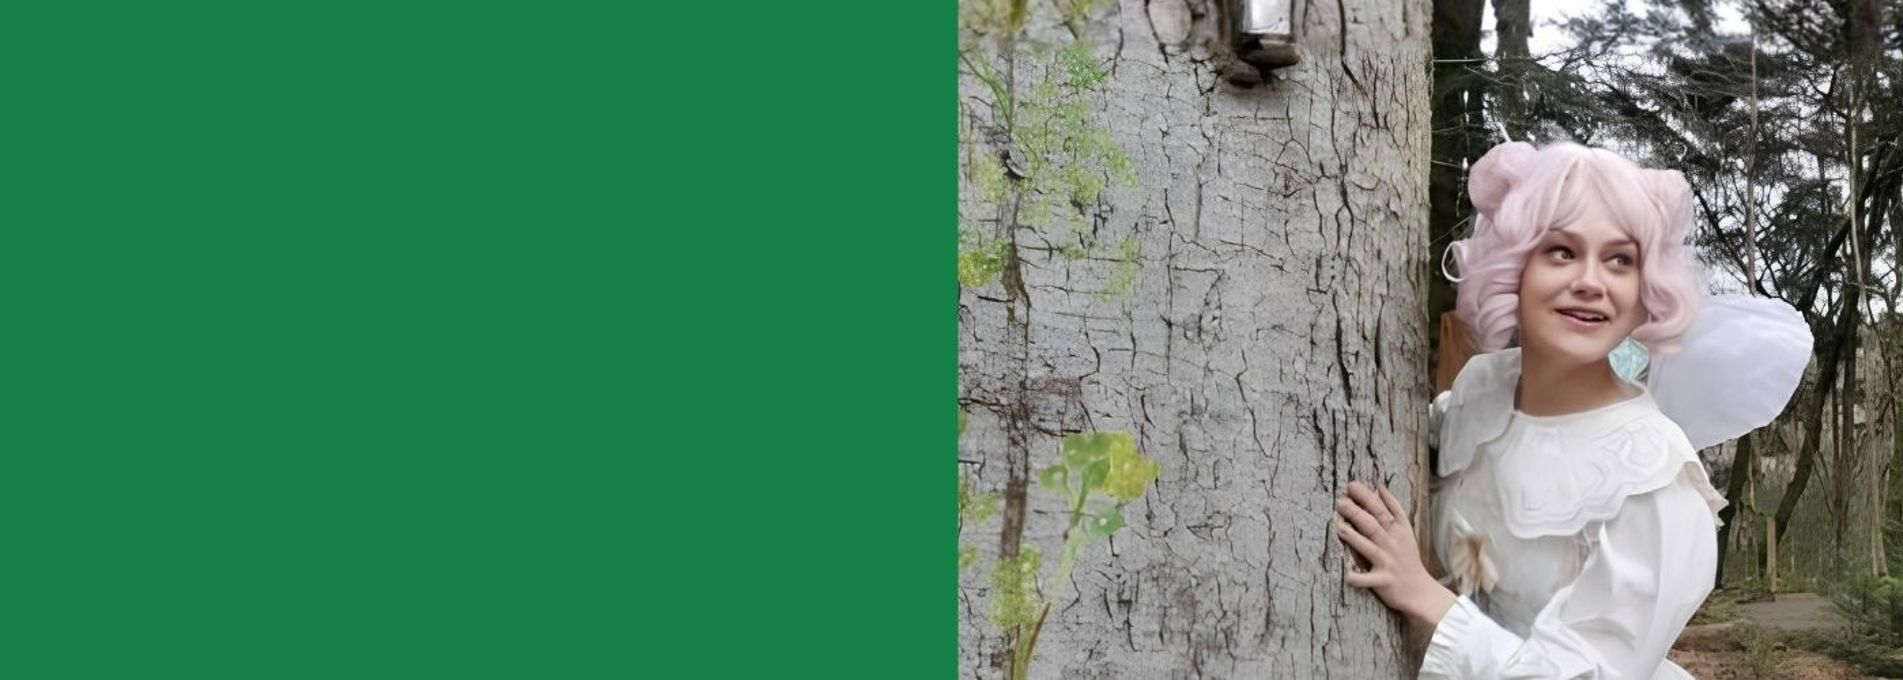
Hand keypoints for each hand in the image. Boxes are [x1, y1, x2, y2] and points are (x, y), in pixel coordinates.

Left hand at [1333, 481, 1455, 628]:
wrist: (1420, 591)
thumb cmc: (1407, 558)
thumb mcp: (1405, 531)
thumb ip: (1393, 509)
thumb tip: (1378, 486)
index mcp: (1399, 530)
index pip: (1384, 510)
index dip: (1368, 497)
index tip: (1352, 486)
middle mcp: (1393, 544)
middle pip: (1374, 525)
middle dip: (1357, 512)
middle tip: (1340, 501)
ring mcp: (1388, 562)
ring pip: (1369, 547)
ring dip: (1354, 537)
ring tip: (1339, 526)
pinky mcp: (1383, 581)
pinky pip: (1368, 580)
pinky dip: (1358, 577)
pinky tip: (1347, 574)